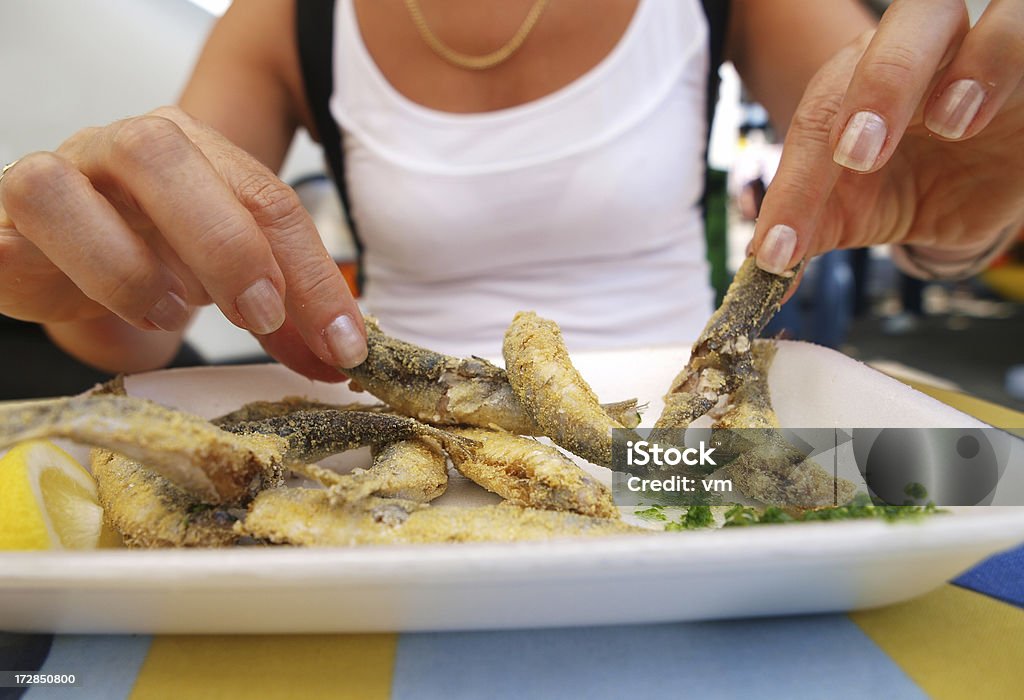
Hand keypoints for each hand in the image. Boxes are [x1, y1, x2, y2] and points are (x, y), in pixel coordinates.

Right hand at [0, 106, 366, 379]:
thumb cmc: (162, 260)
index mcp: (197, 150)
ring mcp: (53, 180)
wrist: (73, 262)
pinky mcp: (1, 230)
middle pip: (162, 154)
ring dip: (127, 267)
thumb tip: (340, 358)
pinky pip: (4, 242)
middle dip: (224, 242)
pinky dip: (45, 277)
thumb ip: (287, 317)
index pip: (265, 198)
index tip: (344, 345)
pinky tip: (93, 313)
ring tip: (170, 315)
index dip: (313, 275)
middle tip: (261, 317)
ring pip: (62, 187)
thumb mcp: (235, 283)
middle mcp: (119, 149)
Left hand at [751, 0, 1023, 277]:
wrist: (972, 193)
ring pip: (944, 16)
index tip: (778, 250)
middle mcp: (903, 50)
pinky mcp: (1021, 64)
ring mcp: (963, 47)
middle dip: (876, 90)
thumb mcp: (853, 213)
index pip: (817, 120)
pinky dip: (996, 66)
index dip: (795, 188)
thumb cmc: (903, 185)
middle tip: (856, 154)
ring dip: (943, 70)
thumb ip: (808, 232)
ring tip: (946, 126)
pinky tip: (974, 118)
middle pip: (888, 33)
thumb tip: (764, 272)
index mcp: (848, 81)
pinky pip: (1019, 36)